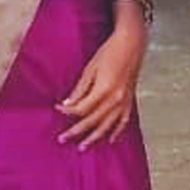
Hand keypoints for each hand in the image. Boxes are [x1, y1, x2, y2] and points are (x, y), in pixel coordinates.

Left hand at [57, 25, 145, 147]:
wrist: (131, 44)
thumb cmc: (110, 52)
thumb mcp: (90, 69)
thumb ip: (80, 89)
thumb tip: (68, 105)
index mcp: (104, 90)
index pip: (81, 109)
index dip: (68, 112)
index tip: (58, 110)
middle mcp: (115, 99)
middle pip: (93, 121)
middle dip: (77, 131)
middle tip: (63, 138)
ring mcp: (124, 101)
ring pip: (108, 125)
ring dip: (95, 137)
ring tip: (83, 146)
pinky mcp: (130, 100)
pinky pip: (123, 121)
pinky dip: (117, 131)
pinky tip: (110, 139)